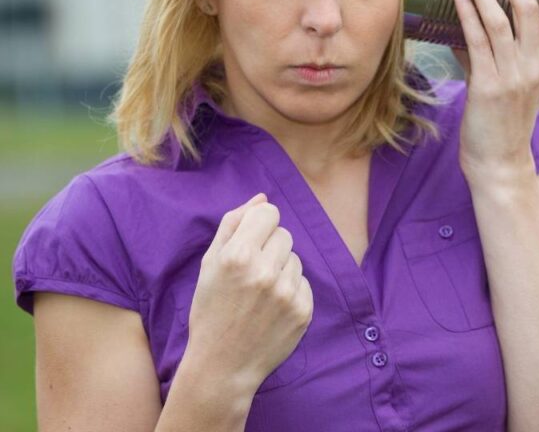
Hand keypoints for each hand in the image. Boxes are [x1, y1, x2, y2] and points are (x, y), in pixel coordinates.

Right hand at [184, 194, 312, 394]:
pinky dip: (291, 290)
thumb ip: (233, 224)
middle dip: (269, 248)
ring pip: (296, 258)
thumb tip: (261, 197)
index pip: (269, 213)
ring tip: (260, 294)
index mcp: (237, 256)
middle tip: (251, 274)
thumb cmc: (211, 311)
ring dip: (281, 269)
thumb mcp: (210, 265)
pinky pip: (304, 282)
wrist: (222, 365)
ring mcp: (287, 292)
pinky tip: (272, 308)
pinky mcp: (304, 310)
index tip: (250, 243)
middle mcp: (264, 271)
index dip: (259, 225)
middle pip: (284, 234)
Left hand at [451, 0, 538, 184]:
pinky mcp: (489, 87)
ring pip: (501, 19)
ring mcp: (513, 76)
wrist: (500, 165)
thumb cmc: (501, 124)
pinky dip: (466, 14)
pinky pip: (478, 41)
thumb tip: (462, 22)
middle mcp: (535, 65)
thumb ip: (491, 53)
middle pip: (530, 6)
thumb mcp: (509, 83)